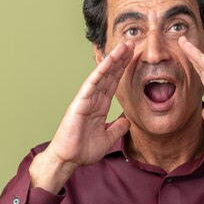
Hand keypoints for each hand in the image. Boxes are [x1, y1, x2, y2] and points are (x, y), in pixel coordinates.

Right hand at [29, 41, 134, 191]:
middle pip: (110, 75)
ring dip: (113, 60)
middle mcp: (93, 99)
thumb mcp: (107, 139)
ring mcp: (86, 99)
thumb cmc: (82, 150)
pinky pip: (92, 84)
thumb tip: (128, 121)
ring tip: (125, 46)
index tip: (135, 57)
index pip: (114, 83)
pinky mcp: (80, 102)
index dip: (124, 70)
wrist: (69, 159)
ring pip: (102, 75)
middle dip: (121, 59)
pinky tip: (109, 60)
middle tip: (132, 43)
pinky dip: (101, 71)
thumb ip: (117, 128)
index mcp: (99, 106)